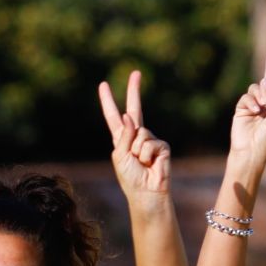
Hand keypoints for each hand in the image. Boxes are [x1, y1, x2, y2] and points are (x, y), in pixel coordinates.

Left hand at [98, 71, 171, 199]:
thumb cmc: (130, 178)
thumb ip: (123, 136)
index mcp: (121, 138)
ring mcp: (150, 140)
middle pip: (135, 109)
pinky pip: (151, 143)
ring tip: (141, 163)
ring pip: (141, 134)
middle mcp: (136, 136)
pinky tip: (151, 164)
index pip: (113, 116)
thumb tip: (129, 116)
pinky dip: (147, 155)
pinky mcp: (162, 146)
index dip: (107, 101)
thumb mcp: (120, 156)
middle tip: (136, 72)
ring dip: (138, 151)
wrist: (146, 193)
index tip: (103, 85)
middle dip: (134, 91)